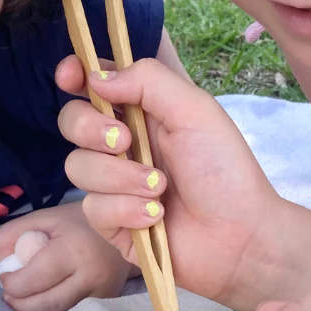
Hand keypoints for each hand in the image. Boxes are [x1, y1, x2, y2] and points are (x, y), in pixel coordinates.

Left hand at [0, 203, 131, 310]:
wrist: (128, 228)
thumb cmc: (79, 222)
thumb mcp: (43, 218)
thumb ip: (12, 235)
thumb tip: (2, 265)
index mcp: (73, 251)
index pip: (33, 280)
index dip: (11, 283)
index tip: (5, 276)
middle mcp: (92, 276)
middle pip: (46, 304)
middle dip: (20, 303)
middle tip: (9, 294)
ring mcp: (103, 293)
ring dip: (36, 309)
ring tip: (25, 297)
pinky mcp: (109, 302)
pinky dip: (55, 308)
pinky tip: (48, 297)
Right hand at [56, 55, 287, 307]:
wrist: (240, 235)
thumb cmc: (225, 170)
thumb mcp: (195, 111)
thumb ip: (148, 81)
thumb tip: (95, 75)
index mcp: (144, 112)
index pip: (95, 85)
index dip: (75, 75)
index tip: (69, 77)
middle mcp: (125, 144)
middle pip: (72, 122)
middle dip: (91, 128)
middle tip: (126, 141)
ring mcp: (115, 184)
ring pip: (78, 167)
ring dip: (121, 177)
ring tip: (161, 188)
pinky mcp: (113, 222)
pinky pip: (93, 207)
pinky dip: (126, 209)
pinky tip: (157, 217)